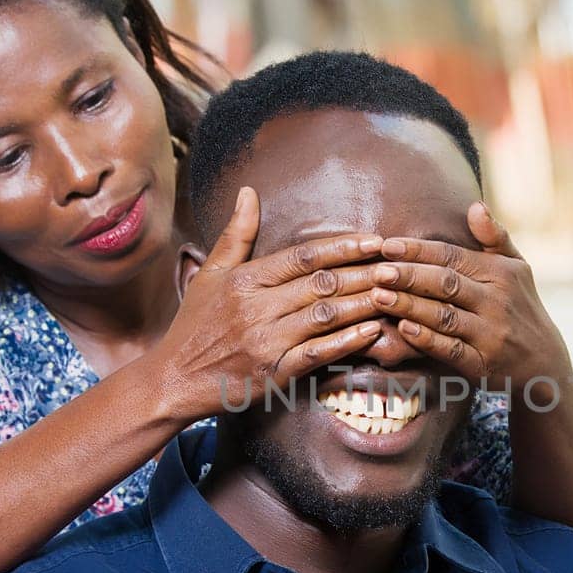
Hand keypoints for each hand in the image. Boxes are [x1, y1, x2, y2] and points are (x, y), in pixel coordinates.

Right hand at [162, 187, 388, 415]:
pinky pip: (318, 354)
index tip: (374, 240)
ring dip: (363, 304)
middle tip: (399, 265)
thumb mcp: (210, 275)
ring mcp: (267, 341)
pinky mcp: (274, 373)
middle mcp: (257, 308)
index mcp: (246, 280)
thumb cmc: (195, 325)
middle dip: (364, 273)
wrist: (173, 380)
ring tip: (395, 294)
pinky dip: (347, 342)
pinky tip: (373, 331)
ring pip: (325, 316)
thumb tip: (248, 192)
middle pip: (321, 284)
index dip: (342, 247)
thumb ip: (236, 235)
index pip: (303, 256)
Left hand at [373, 203, 572, 400]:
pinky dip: (428, 340)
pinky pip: (452, 351)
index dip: (419, 250)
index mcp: (501, 273)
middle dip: (409, 276)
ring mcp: (490, 334)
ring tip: (378, 296)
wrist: (546, 363)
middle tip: (377, 270)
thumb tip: (474, 206)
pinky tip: (403, 330)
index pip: (453, 256)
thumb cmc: (522, 307)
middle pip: (446, 283)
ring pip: (445, 316)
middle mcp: (497, 301)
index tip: (387, 246)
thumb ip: (495, 237)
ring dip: (410, 306)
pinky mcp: (483, 365)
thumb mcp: (518, 268)